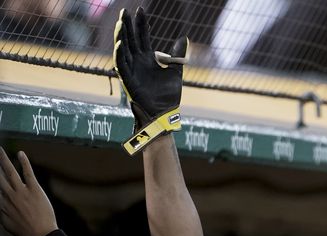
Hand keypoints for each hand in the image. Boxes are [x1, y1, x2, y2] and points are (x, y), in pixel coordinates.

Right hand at [0, 148, 56, 235]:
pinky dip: (24, 162)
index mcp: (2, 204)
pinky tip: (20, 153)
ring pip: (10, 172)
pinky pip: (28, 173)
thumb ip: (2, 212)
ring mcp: (21, 192)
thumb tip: (0, 205)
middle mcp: (9, 196)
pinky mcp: (34, 190)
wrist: (40, 235)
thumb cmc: (25, 232)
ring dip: (3, 159)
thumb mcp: (7, 223)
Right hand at [113, 7, 187, 129]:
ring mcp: (132, 70)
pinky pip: (122, 65)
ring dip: (121, 36)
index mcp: (148, 59)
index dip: (141, 24)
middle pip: (130, 39)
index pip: (142, 37)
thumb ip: (177, 55)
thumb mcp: (176, 71)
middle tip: (124, 11)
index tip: (141, 10)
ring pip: (123, 49)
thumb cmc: (168, 95)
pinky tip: (121, 43)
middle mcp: (138, 62)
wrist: (165, 112)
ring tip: (120, 22)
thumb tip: (184, 37)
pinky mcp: (128, 80)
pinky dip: (120, 54)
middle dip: (127, 25)